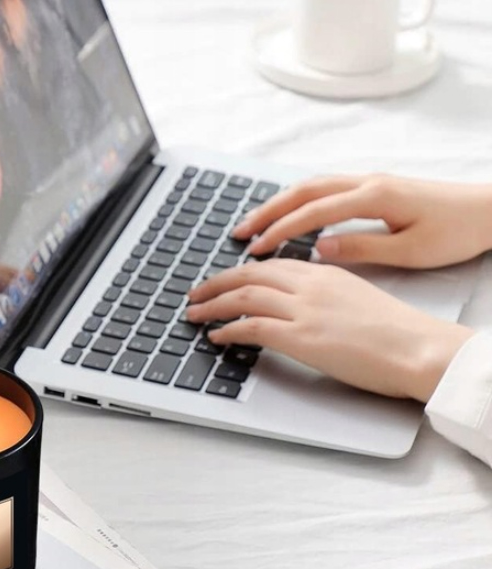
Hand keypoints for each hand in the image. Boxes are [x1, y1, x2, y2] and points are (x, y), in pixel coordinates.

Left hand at [187, 260, 474, 401]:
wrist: (417, 347)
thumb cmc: (394, 331)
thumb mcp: (354, 297)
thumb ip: (322, 295)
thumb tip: (298, 306)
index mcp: (322, 272)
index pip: (268, 265)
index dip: (237, 272)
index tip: (220, 280)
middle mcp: (308, 285)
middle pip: (247, 276)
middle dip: (214, 284)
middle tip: (194, 295)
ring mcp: (303, 310)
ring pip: (242, 298)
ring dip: (211, 306)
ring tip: (193, 315)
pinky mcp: (300, 337)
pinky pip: (251, 327)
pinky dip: (227, 330)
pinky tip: (215, 337)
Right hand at [232, 174, 491, 268]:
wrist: (490, 209)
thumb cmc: (455, 232)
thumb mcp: (410, 250)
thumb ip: (362, 248)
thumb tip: (319, 248)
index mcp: (374, 197)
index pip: (312, 212)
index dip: (279, 231)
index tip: (253, 250)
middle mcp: (366, 182)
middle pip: (303, 191)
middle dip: (266, 212)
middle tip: (238, 233)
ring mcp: (369, 181)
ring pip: (311, 185)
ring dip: (279, 203)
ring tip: (253, 224)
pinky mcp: (374, 187)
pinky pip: (325, 188)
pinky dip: (298, 201)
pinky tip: (288, 215)